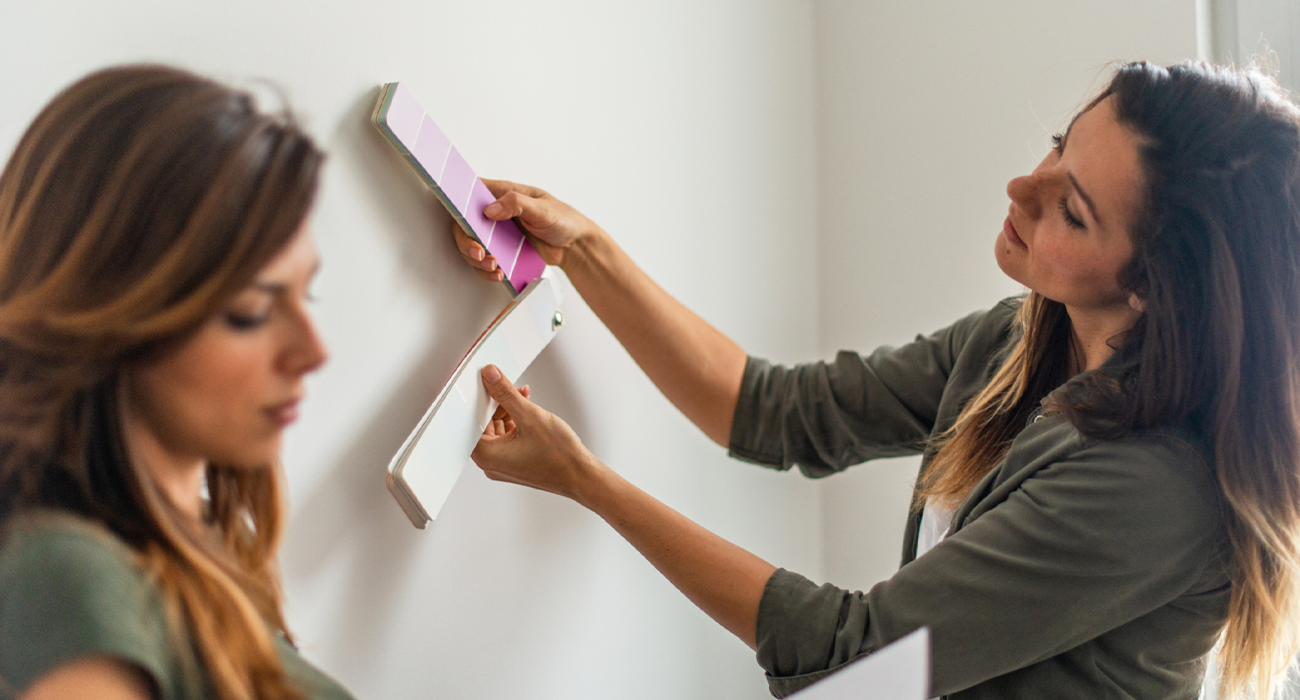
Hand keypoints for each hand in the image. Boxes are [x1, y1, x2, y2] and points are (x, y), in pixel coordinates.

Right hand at [450, 179, 601, 279]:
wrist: (575, 246)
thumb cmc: (563, 219)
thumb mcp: (543, 208)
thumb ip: (516, 204)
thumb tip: (490, 209)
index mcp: (503, 193)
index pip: (471, 193)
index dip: (458, 203)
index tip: (460, 218)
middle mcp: (495, 212)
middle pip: (464, 224)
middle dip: (466, 241)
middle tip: (480, 253)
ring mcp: (496, 233)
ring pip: (471, 245)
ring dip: (476, 259)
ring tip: (493, 266)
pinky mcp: (502, 251)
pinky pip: (484, 262)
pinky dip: (486, 270)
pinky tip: (498, 274)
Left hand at [472, 364, 601, 498]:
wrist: (581, 476)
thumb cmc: (559, 456)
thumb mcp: (529, 416)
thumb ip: (506, 394)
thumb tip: (491, 376)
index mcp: (486, 455)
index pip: (472, 420)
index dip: (480, 399)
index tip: (488, 384)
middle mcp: (491, 463)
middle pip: (484, 424)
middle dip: (498, 404)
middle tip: (511, 390)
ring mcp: (504, 465)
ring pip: (498, 431)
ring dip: (509, 412)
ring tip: (525, 399)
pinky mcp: (516, 465)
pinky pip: (509, 439)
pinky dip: (517, 424)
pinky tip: (530, 413)